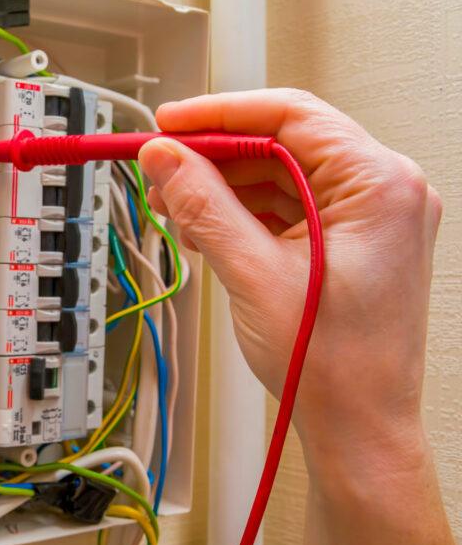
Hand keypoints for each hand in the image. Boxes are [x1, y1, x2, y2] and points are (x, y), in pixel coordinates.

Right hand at [138, 89, 460, 544]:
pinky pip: (287, 210)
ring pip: (281, 178)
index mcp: (381, 185)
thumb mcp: (253, 275)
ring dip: (224, 189)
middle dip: (215, 158)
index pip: (292, 116)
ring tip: (174, 207)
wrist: (358, 431)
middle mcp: (384, 194)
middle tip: (161, 170)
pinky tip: (205, 231)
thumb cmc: (333, 367)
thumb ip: (204, 205)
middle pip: (283, 145)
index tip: (169, 123)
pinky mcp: (348, 247)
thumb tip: (165, 157)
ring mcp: (368, 222)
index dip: (220, 114)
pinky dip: (243, 216)